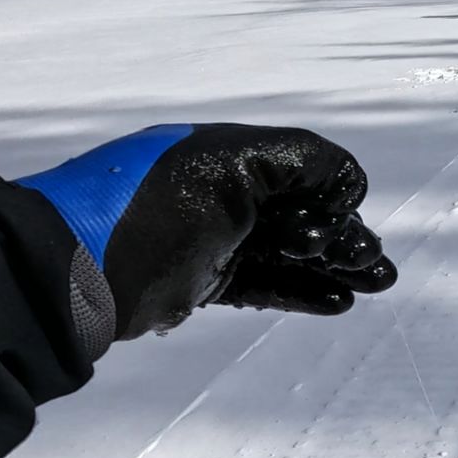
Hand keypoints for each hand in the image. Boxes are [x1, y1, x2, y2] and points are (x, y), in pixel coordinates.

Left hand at [19, 124, 396, 338]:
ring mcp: (215, 241)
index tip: (343, 222)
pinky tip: (339, 301)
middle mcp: (224, 194)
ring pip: (290, 255)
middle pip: (302, 216)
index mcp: (227, 156)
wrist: (78, 272)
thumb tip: (350, 186)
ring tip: (377, 284)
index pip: (302, 172)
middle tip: (379, 266)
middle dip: (346, 237)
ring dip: (336, 268)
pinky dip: (303, 292)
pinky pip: (266, 285)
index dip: (333, 196)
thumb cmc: (157, 208)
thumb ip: (302, 161)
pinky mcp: (204, 283)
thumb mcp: (230, 163)